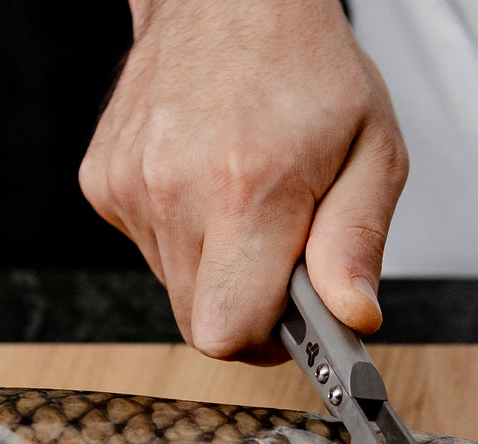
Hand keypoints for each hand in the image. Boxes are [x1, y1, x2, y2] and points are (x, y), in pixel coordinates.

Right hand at [79, 0, 407, 362]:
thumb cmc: (306, 68)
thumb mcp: (372, 152)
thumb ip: (357, 244)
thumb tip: (353, 317)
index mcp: (247, 191)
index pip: (229, 333)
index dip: (267, 342)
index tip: (296, 320)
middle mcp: (174, 191)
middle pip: (201, 323)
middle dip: (247, 308)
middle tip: (281, 254)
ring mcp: (130, 187)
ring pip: (176, 288)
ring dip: (217, 268)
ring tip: (247, 201)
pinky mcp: (105, 182)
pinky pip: (150, 249)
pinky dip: (183, 234)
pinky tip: (207, 183)